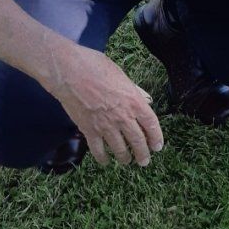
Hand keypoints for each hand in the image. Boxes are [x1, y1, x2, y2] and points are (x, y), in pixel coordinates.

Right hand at [45, 38, 163, 166]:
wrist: (70, 72)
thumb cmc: (95, 67)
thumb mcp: (121, 75)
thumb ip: (133, 90)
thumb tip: (142, 98)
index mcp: (134, 101)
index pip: (151, 124)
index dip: (156, 138)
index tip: (157, 146)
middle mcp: (122, 116)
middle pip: (137, 141)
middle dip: (143, 154)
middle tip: (144, 161)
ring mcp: (105, 125)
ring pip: (119, 149)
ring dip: (124, 158)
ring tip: (126, 162)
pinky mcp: (89, 130)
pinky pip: (98, 150)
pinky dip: (103, 157)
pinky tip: (105, 161)